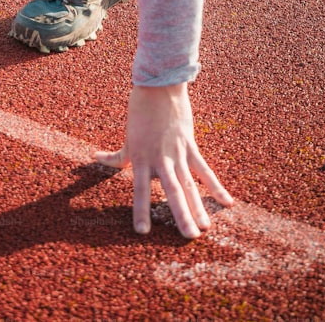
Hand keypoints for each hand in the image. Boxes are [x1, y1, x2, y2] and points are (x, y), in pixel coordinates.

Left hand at [94, 83, 233, 237]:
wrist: (159, 88)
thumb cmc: (139, 112)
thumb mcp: (128, 137)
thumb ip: (117, 155)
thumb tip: (96, 157)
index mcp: (141, 159)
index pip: (140, 190)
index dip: (141, 211)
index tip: (142, 232)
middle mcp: (160, 159)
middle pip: (171, 191)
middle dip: (180, 215)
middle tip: (188, 237)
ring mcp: (177, 153)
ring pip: (190, 184)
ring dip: (198, 207)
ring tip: (205, 228)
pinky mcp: (191, 146)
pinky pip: (205, 170)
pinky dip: (216, 186)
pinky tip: (228, 203)